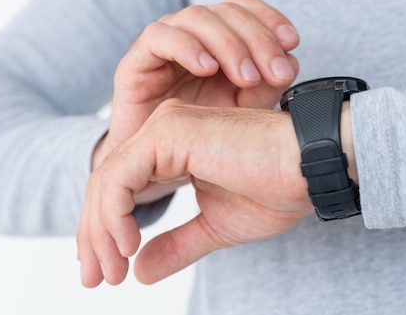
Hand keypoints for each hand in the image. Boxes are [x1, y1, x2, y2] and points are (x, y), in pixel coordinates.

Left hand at [78, 100, 312, 287]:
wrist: (310, 168)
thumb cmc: (276, 189)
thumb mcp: (216, 226)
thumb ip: (177, 244)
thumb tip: (140, 271)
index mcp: (174, 148)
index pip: (124, 188)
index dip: (108, 231)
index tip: (109, 273)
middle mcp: (165, 131)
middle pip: (108, 184)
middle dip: (95, 236)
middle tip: (96, 278)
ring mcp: (166, 127)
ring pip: (106, 180)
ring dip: (100, 230)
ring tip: (111, 270)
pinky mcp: (170, 132)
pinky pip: (119, 177)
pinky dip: (113, 214)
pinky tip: (127, 245)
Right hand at [93, 0, 299, 201]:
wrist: (156, 168)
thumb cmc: (202, 135)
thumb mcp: (244, 111)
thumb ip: (267, 86)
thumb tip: (291, 61)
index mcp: (219, 38)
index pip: (243, 6)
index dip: (269, 17)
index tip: (292, 42)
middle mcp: (193, 34)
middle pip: (227, 11)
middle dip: (257, 39)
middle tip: (274, 73)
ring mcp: (165, 44)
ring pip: (196, 17)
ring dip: (227, 44)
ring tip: (246, 78)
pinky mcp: (137, 61)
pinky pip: (158, 36)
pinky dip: (187, 46)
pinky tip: (207, 68)